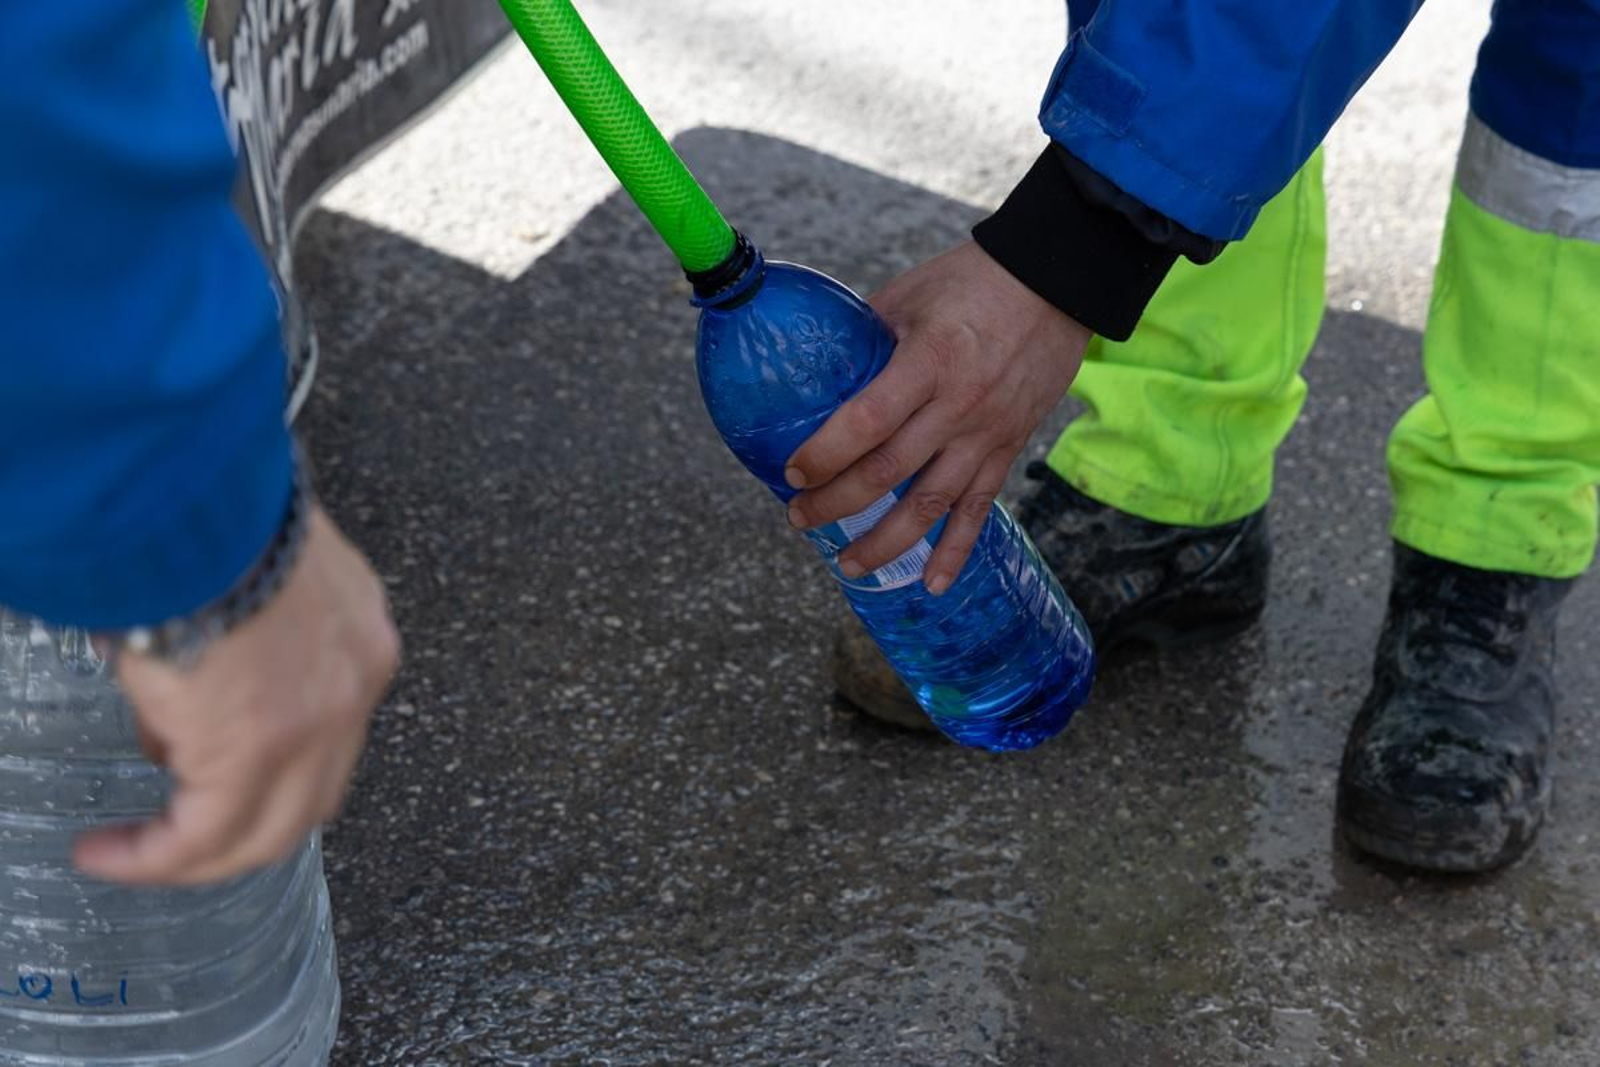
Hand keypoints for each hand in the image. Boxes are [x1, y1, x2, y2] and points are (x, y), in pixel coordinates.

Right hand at [75, 508, 399, 885]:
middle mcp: (354, 681)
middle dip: (238, 825)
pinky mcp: (261, 748)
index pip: (327, 732)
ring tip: (130, 846)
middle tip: (173, 835)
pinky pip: (204, 835)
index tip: (199, 773)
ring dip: (195, 848)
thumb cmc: (207, 513)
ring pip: (269, 830)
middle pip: (309, 796)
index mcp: (356, 633)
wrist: (196, 500)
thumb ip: (237, 639)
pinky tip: (106, 852)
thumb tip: (180, 694)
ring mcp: (320, 720)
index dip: (266, 768)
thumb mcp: (246, 575)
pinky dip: (152, 856)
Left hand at [784, 241, 1089, 592]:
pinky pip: (980, 509)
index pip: (865, 423)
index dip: (824, 454)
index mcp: (929, 362)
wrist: (1059, 282)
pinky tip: (931, 584)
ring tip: (848, 565)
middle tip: (800, 519)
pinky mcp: (1009, 447)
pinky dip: (956, 551)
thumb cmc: (974, 280)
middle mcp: (959, 406)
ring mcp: (987, 433)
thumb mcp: (909, 295)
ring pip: (931, 505)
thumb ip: (866, 335)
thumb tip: (818, 367)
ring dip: (886, 542)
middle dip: (836, 504)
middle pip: (889, 472)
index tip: (792, 473)